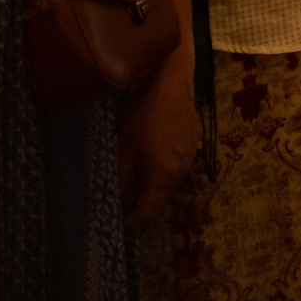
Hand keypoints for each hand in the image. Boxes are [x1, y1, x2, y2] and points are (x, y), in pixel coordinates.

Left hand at [117, 62, 199, 224]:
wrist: (172, 80)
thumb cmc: (144, 114)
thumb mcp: (123, 146)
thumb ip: (119, 176)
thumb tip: (109, 198)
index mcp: (165, 175)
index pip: (148, 212)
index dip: (129, 220)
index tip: (111, 219)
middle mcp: (182, 170)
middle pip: (158, 197)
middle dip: (137, 201)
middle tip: (114, 196)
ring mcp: (189, 155)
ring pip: (165, 180)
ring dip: (147, 183)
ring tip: (126, 173)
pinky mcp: (190, 141)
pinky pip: (172, 165)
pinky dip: (157, 168)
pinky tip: (144, 152)